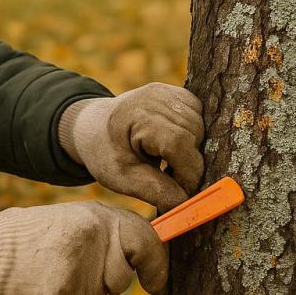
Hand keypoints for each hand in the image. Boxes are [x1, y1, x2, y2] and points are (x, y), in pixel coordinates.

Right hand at [0, 201, 166, 294]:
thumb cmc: (31, 234)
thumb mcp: (73, 219)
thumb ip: (108, 233)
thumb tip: (145, 257)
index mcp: (97, 218)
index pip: (146, 241)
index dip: (157, 265)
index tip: (155, 282)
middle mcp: (92, 243)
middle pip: (120, 280)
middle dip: (101, 279)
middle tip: (69, 262)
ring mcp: (77, 273)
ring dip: (75, 293)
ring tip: (48, 270)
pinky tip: (37, 285)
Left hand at [59, 83, 205, 211]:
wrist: (94, 127)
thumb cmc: (105, 153)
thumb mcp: (123, 177)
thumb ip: (156, 191)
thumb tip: (188, 203)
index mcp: (138, 116)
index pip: (179, 144)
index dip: (188, 174)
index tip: (182, 194)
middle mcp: (155, 97)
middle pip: (194, 136)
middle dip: (190, 164)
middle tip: (171, 180)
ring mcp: (167, 91)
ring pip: (201, 127)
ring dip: (192, 150)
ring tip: (168, 163)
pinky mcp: (175, 92)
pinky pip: (199, 116)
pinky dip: (193, 135)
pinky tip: (173, 146)